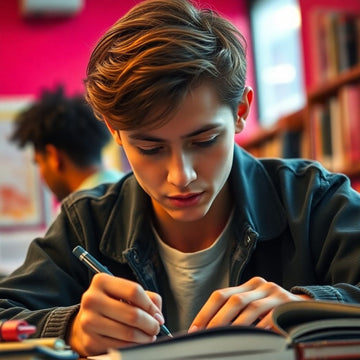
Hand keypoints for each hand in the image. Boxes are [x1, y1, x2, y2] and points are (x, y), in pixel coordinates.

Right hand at [68, 273, 163, 355]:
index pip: (134, 291)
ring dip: (144, 337)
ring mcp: (89, 321)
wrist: (86, 321)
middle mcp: (92, 299)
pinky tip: (136, 342)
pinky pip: (120, 346)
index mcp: (102, 281)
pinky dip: (133, 346)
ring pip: (128, 332)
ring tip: (149, 335)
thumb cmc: (110, 304)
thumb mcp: (124, 292)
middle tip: (156, 327)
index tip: (157, 314)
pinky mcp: (90, 341)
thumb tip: (157, 315)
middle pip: (132, 314)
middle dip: (150, 324)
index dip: (150, 305)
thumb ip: (146, 297)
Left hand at [188, 276, 310, 332]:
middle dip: (217, 321)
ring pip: (250, 309)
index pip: (221, 295)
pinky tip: (251, 342)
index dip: (205, 312)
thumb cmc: (274, 312)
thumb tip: (208, 331)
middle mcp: (261, 285)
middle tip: (206, 338)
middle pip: (233, 300)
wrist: (308, 310)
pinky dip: (258, 331)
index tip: (194, 330)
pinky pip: (270, 319)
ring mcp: (276, 294)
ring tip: (224, 342)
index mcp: (248, 285)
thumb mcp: (255, 307)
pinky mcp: (288, 306)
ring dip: (235, 327)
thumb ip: (235, 313)